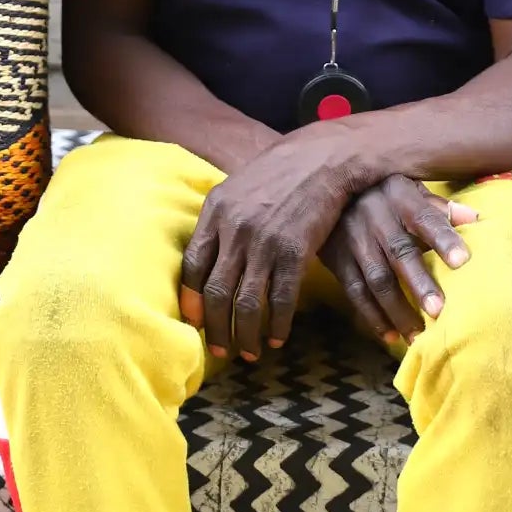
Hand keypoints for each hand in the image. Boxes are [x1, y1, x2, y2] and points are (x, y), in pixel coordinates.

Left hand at [179, 128, 353, 362]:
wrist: (321, 158)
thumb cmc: (278, 174)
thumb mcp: (237, 188)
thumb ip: (219, 222)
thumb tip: (205, 261)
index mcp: (215, 212)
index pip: (192, 266)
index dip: (191, 300)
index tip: (194, 322)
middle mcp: (235, 229)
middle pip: (215, 292)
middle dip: (216, 328)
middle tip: (219, 351)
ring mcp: (264, 242)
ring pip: (247, 303)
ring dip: (245, 335)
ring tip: (248, 353)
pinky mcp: (295, 252)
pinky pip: (281, 299)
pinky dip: (278, 324)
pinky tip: (278, 338)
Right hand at [320, 175, 477, 347]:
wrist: (325, 190)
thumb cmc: (382, 192)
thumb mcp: (408, 188)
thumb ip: (438, 206)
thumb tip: (474, 218)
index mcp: (398, 196)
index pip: (424, 217)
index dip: (442, 238)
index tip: (463, 261)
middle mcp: (374, 217)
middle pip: (398, 252)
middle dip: (419, 283)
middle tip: (439, 311)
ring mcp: (353, 239)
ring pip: (376, 278)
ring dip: (397, 309)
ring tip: (418, 335)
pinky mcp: (336, 259)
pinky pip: (355, 291)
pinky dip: (372, 315)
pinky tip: (391, 336)